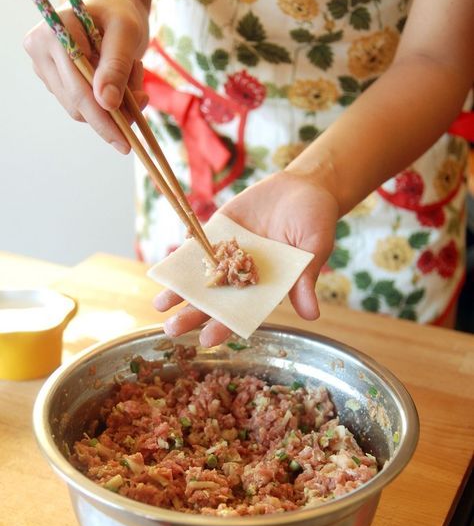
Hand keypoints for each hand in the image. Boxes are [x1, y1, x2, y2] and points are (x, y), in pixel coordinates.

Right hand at [23, 0, 148, 153]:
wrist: (108, 6)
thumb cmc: (118, 12)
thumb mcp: (126, 32)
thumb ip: (117, 65)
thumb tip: (107, 104)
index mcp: (53, 34)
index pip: (78, 90)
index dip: (103, 120)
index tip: (126, 143)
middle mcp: (40, 52)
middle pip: (77, 106)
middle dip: (114, 112)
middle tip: (143, 98)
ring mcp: (44, 69)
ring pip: (81, 110)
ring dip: (114, 103)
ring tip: (132, 72)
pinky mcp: (54, 81)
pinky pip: (83, 105)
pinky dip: (107, 99)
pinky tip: (120, 77)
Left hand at [154, 170, 339, 346]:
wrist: (303, 186)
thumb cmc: (316, 220)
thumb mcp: (314, 248)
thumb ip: (305, 279)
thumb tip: (312, 315)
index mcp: (266, 287)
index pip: (242, 313)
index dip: (224, 326)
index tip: (207, 339)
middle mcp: (243, 275)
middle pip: (214, 301)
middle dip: (192, 315)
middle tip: (171, 329)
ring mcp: (228, 253)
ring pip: (200, 277)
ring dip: (179, 291)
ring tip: (160, 304)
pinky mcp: (218, 231)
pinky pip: (197, 245)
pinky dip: (181, 256)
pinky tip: (163, 268)